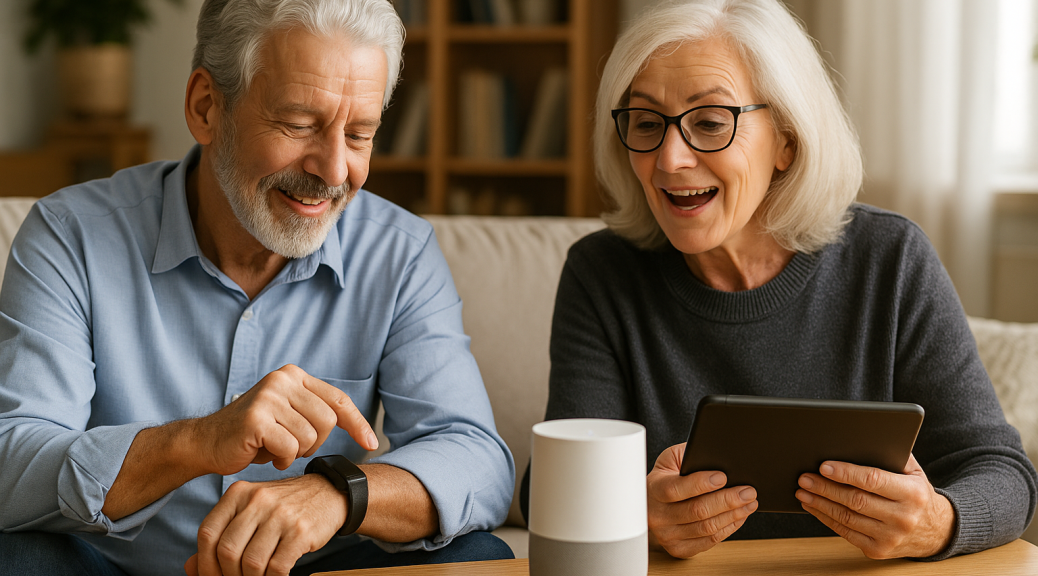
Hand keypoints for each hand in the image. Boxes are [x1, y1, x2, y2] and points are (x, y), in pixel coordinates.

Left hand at [185, 474, 347, 575]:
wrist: (330, 494)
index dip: (204, 562)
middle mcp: (258, 500)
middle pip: (227, 550)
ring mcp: (281, 515)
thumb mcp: (251, 512)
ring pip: (251, 562)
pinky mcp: (301, 531)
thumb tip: (191, 567)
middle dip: (228, 575)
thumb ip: (222, 535)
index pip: (208, 532)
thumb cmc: (285, 507)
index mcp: (239, 493)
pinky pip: (277, 567)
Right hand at [192, 364, 377, 475]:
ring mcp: (268, 397)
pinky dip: (281, 459)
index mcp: (294, 376)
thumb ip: (317, 412)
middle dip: (314, 443)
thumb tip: (364, 430)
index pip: (338, 400)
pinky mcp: (257, 419)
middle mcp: (282, 380)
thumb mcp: (290, 414)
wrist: (207, 442)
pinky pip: (290, 448)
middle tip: (290, 445)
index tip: (373, 443)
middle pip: (328, 422)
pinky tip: (265, 454)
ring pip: (310, 438)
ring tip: (274, 447)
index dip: (358, 424)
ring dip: (295, 453)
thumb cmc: (255, 433)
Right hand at [647, 443, 757, 557]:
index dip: (700, 483)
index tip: (723, 477)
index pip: (675, 489)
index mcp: (653, 489)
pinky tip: (739, 516)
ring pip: (706, 527)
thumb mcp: (671, 460)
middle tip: (748, 491)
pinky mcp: (678, 548)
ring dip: (733, 515)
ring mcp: (667, 535)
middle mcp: (657, 515)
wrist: (653, 504)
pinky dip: (728, 528)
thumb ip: (689, 456)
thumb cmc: (666, 478)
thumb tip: (717, 457)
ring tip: (749, 503)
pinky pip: (709, 541)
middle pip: (697, 511)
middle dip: (727, 500)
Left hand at [796, 454, 954, 558]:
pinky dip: (826, 518)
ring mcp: (890, 538)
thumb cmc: (917, 494)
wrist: (937, 532)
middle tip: (804, 477)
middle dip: (825, 488)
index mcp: (912, 494)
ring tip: (803, 491)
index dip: (846, 473)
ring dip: (820, 504)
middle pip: (855, 500)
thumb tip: (860, 439)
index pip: (873, 481)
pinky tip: (814, 507)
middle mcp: (903, 518)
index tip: (824, 466)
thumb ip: (892, 455)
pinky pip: (846, 533)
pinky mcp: (878, 551)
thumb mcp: (914, 472)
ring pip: (847, 518)